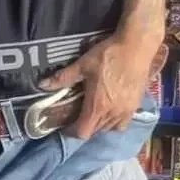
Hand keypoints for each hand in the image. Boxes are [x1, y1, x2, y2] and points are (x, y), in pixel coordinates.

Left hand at [39, 28, 162, 139]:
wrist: (136, 47)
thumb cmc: (108, 55)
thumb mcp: (83, 65)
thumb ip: (63, 78)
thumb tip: (42, 85)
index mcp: (98, 106)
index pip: (83, 132)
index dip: (72, 132)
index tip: (66, 125)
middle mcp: (113, 114)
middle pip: (96, 131)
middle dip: (85, 127)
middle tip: (78, 115)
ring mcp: (127, 111)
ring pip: (110, 128)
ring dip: (100, 125)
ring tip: (94, 112)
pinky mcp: (137, 105)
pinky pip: (124, 123)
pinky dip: (115, 122)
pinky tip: (112, 109)